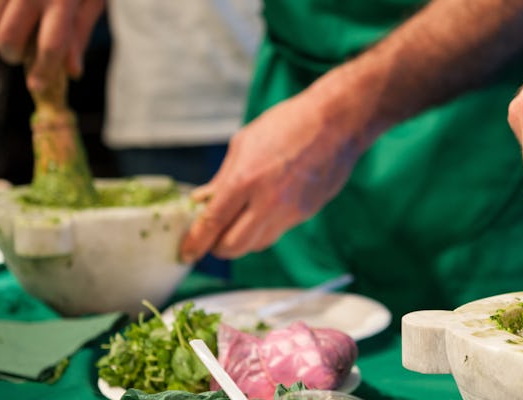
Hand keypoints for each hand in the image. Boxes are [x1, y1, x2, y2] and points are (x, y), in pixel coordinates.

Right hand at [0, 0, 104, 89]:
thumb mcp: (94, 3)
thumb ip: (80, 36)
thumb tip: (72, 73)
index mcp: (65, 1)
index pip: (52, 45)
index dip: (44, 71)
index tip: (39, 87)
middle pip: (9, 36)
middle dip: (13, 55)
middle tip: (23, 60)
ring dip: (5, 36)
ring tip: (24, 36)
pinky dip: (0, 18)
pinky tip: (18, 18)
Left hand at [178, 93, 364, 262]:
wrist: (336, 123)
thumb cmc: (288, 124)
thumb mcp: (244, 143)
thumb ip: (222, 177)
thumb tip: (202, 200)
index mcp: (245, 180)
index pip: (211, 224)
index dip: (195, 243)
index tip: (187, 252)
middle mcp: (267, 203)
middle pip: (233, 247)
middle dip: (217, 248)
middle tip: (212, 237)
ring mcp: (289, 212)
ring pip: (257, 244)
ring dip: (242, 239)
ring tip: (238, 220)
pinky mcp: (305, 214)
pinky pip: (277, 231)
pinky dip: (264, 226)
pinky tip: (265, 207)